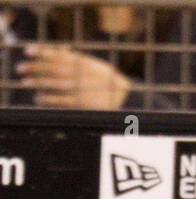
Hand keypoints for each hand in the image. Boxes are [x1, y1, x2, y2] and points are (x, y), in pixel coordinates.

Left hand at [17, 45, 131, 108]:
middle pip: (52, 68)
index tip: (28, 51)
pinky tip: (38, 99)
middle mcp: (80, 74)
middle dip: (35, 68)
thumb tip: (61, 49)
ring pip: (54, 84)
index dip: (41, 52)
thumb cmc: (107, 80)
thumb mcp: (93, 64)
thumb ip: (76, 57)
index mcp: (82, 62)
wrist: (125, 96)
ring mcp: (80, 89)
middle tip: (21, 68)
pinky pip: (61, 101)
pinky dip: (48, 99)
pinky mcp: (82, 103)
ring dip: (37, 83)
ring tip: (25, 83)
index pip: (57, 54)